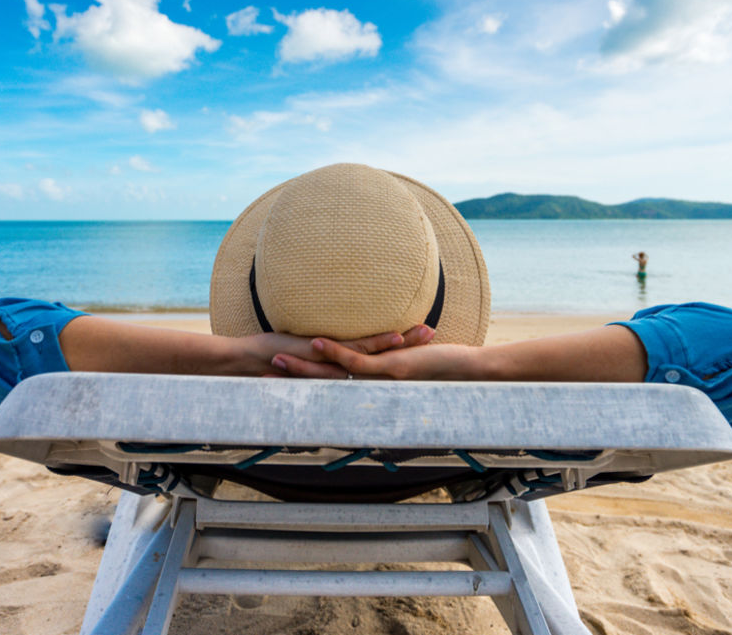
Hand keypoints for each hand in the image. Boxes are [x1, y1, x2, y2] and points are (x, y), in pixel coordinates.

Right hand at [272, 332, 479, 379]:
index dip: (302, 385)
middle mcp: (370, 388)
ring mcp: (378, 380)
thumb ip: (388, 371)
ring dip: (303, 368)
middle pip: (322, 384)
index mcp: (371, 388)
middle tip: (263, 376)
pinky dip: (335, 352)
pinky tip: (316, 344)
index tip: (275, 383)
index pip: (329, 387)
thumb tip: (377, 367)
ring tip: (277, 361)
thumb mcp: (409, 371)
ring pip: (332, 374)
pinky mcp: (390, 370)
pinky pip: (356, 361)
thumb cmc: (443, 371)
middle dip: (292, 380)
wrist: (468, 374)